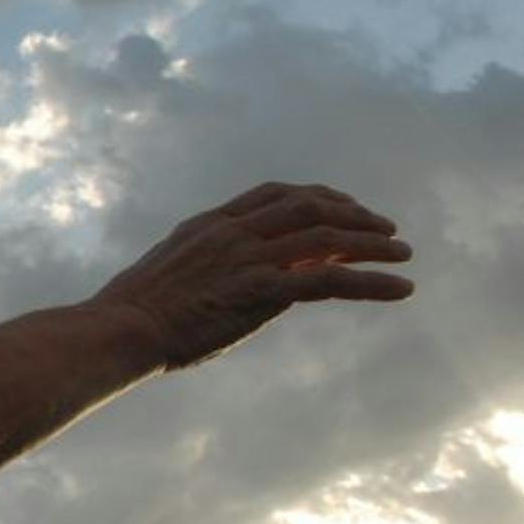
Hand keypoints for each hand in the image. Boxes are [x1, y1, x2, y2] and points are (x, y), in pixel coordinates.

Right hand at [89, 182, 414, 370]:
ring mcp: (247, 257)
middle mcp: (233, 232)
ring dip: (373, 243)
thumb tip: (225, 280)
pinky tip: (400, 289)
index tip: (343, 207)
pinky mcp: (260, 290)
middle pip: (308, 205)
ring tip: (403, 254)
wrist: (120, 329)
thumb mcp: (169, 274)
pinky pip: (330, 278)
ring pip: (327, 235)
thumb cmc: (132, 315)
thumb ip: (204, 266)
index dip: (316, 196)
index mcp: (210, 225)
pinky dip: (372, 282)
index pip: (273, 194)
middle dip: (354, 213)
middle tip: (385, 228)